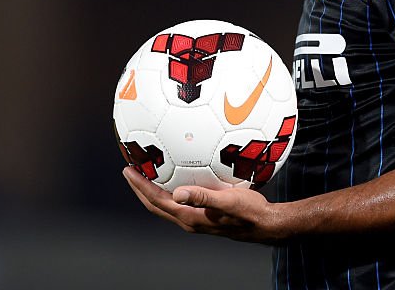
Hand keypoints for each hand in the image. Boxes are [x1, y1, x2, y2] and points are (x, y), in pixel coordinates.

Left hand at [123, 167, 286, 243]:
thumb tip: (178, 193)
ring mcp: (195, 219)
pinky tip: (176, 178)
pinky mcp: (203, 215)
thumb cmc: (249, 212)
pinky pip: (179, 202)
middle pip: (156, 205)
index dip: (141, 186)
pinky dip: (169, 190)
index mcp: (190, 217)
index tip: (129, 171)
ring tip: (146, 174)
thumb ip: (203, 197)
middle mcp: (189, 220)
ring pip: (166, 205)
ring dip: (152, 190)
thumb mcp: (228, 201)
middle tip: (130, 170)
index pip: (158, 201)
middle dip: (140, 189)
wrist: (264, 224)